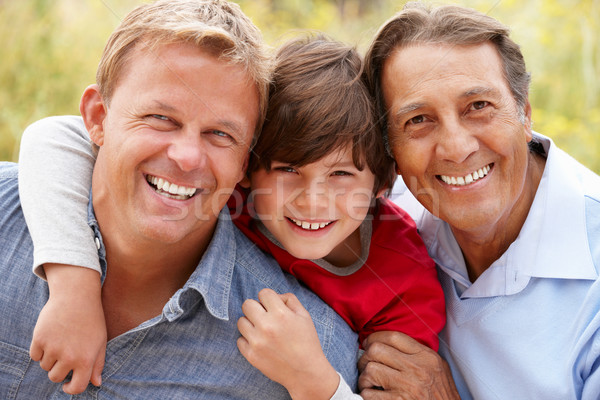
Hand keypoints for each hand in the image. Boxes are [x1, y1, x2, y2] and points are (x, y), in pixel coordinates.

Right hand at [29, 264, 106, 393]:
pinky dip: (39, 349)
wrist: (77, 296)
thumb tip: (96, 383)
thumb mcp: (100, 341)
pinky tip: (50, 336)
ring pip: (44, 366)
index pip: (76, 388)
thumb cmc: (92, 320)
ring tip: (60, 340)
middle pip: (55, 377)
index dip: (71, 389)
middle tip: (64, 354)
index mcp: (86, 360)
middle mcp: (69, 357)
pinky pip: (34, 355)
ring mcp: (53, 348)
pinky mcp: (39, 339)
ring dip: (49, 358)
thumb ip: (97, 364)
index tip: (68, 385)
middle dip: (58, 369)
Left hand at [237, 288, 339, 399]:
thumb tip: (275, 296)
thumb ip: (290, 300)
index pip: (263, 293)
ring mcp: (256, 342)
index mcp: (281, 314)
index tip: (273, 307)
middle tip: (265, 317)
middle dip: (256, 308)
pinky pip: (239, 340)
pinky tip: (260, 343)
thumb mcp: (304, 316)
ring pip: (240, 321)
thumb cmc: (307, 342)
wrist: (306, 373)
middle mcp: (266, 326)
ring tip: (262, 331)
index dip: (269, 298)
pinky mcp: (251, 356)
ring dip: (250, 324)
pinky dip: (248, 340)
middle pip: (247, 304)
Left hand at [358, 331, 459, 399]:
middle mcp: (416, 369)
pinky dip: (367, 394)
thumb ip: (418, 354)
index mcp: (426, 357)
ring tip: (370, 383)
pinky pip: (368, 393)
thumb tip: (391, 343)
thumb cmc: (442, 396)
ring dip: (364, 378)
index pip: (393, 336)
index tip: (368, 344)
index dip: (375, 337)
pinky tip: (374, 395)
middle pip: (376, 350)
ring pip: (370, 369)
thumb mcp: (438, 368)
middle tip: (365, 365)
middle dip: (365, 357)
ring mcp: (406, 386)